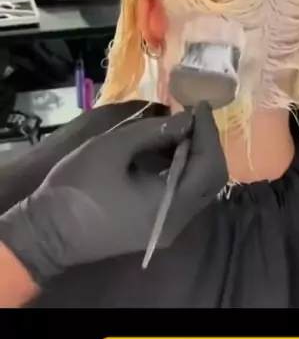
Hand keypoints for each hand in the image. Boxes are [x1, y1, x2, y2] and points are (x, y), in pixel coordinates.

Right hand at [0, 103, 227, 284]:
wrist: (46, 233)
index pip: (210, 165)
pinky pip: (182, 195)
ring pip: (198, 188)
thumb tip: (185, 120)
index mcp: (170, 205)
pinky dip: (182, 170)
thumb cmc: (77, 187)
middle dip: (206, 143)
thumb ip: (153, 131)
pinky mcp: (156, 227)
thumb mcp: (112, 148)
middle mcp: (177, 221)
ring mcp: (167, 228)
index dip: (208, 132)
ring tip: (178, 128)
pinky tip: (168, 149)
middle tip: (190, 116)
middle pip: (212, 179)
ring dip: (195, 156)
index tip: (197, 105)